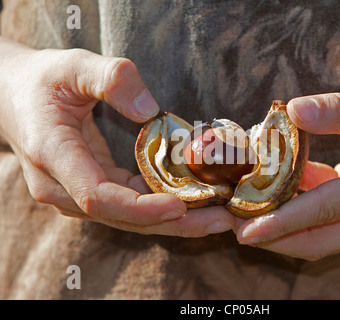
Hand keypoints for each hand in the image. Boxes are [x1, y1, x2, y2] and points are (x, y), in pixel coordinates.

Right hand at [0, 42, 233, 235]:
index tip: (181, 205)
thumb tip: (149, 110)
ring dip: (172, 221)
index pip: (97, 196)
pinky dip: (158, 207)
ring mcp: (74, 192)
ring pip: (126, 218)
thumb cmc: (43, 80)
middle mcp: (61, 185)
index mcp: (52, 154)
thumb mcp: (73, 65)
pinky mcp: (88, 190)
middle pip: (120, 217)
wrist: (15, 96)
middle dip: (172, 223)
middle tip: (220, 221)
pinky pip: (126, 206)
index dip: (140, 207)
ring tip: (217, 217)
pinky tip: (192, 202)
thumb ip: (110, 78)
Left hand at [235, 66, 339, 259]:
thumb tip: (293, 111)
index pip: (326, 210)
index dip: (283, 220)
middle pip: (321, 239)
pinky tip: (273, 187)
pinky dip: (299, 206)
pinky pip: (328, 214)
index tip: (245, 229)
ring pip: (322, 232)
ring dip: (282, 224)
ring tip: (242, 210)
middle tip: (232, 224)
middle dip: (274, 236)